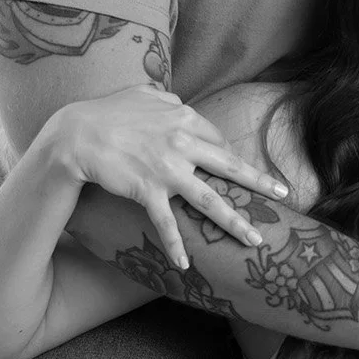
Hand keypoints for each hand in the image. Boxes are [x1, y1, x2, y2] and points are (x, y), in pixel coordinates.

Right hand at [52, 86, 289, 262]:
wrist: (75, 135)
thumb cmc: (106, 112)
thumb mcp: (141, 93)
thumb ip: (164, 97)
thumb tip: (176, 99)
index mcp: (183, 117)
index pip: (217, 139)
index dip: (230, 156)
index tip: (239, 169)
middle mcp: (182, 143)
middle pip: (229, 167)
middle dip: (259, 182)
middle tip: (282, 194)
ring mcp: (168, 169)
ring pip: (210, 201)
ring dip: (235, 223)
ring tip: (255, 241)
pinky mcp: (148, 191)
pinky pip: (167, 223)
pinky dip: (176, 245)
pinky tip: (185, 264)